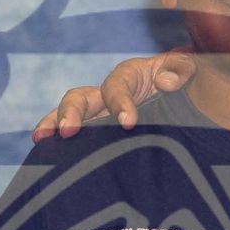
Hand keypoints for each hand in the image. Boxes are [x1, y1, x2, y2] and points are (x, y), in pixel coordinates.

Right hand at [32, 51, 196, 139]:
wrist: (182, 97)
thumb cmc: (182, 80)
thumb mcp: (188, 70)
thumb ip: (181, 71)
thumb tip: (165, 83)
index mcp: (128, 75)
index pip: (116, 86)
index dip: (120, 103)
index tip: (129, 123)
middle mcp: (105, 93)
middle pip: (80, 98)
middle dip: (71, 113)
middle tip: (68, 132)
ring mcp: (98, 114)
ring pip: (68, 115)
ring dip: (53, 125)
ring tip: (41, 139)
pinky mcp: (98, 133)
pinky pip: (75, 137)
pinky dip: (59, 143)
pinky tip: (49, 159)